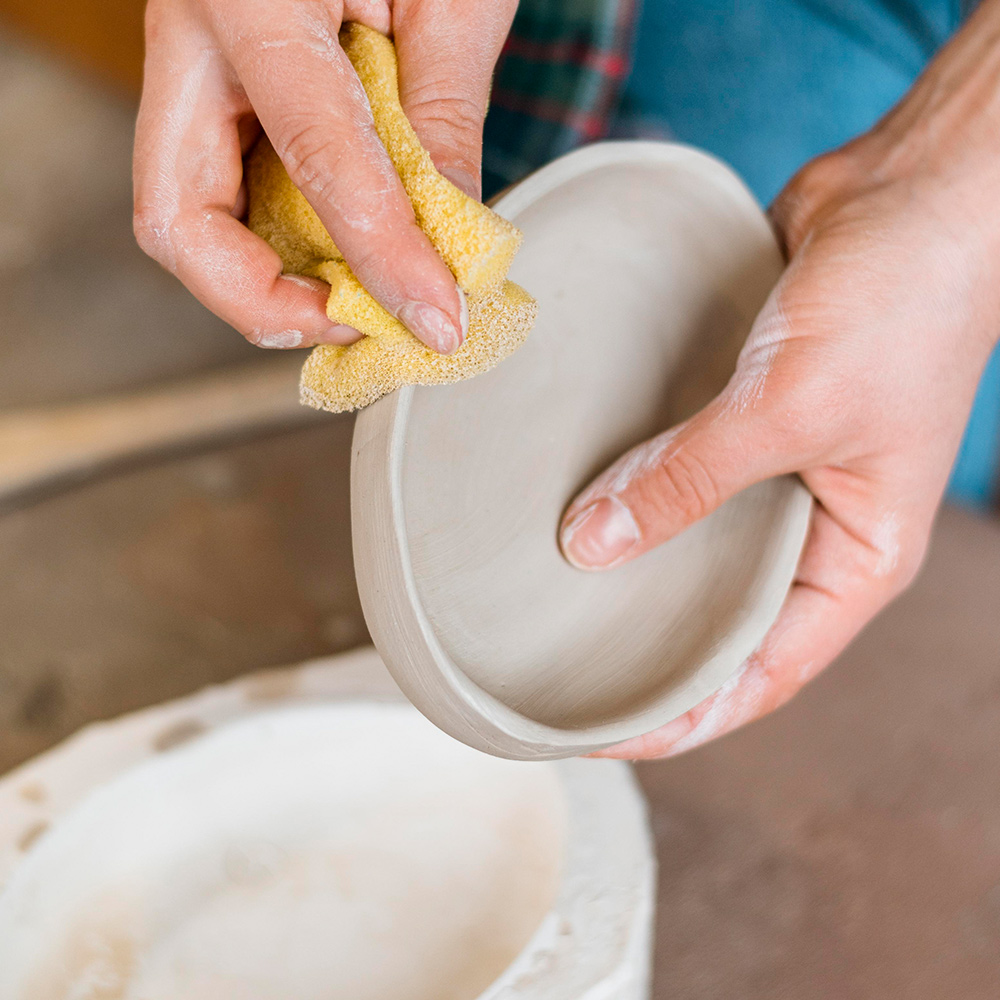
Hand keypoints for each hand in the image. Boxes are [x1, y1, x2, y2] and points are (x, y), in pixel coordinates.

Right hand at [133, 0, 516, 350]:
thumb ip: (443, 113)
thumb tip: (453, 239)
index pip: (314, 151)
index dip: (380, 254)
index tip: (437, 318)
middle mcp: (191, 35)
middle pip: (177, 218)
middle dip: (263, 301)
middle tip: (354, 323)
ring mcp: (191, 67)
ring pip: (189, 219)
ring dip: (272, 282)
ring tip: (361, 294)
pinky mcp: (212, 90)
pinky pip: (227, 195)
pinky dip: (284, 243)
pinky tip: (345, 250)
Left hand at [560, 0, 999, 758]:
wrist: (915, 189)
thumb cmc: (901, 304)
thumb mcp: (791, 409)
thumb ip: (690, 479)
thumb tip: (593, 542)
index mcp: (855, 562)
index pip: (760, 674)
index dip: (683, 714)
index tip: (600, 734)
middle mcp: (811, 529)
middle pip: (719, 619)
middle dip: (646, 650)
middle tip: (553, 672)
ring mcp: (774, 472)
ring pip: (692, 544)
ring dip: (630, 567)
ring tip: (544, 596)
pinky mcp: (739, 416)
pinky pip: (676, 470)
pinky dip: (630, 487)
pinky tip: (567, 498)